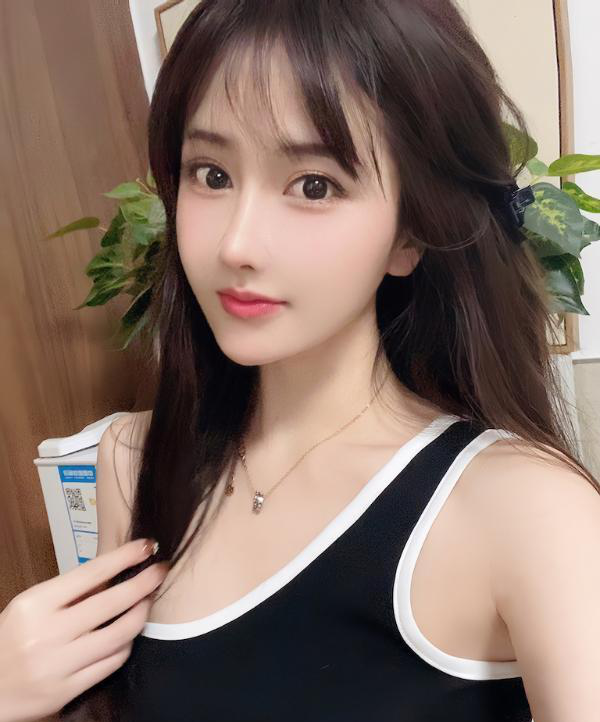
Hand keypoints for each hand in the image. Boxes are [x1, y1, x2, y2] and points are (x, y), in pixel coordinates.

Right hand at [0, 538, 167, 721]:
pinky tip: (129, 634)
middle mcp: (47, 634)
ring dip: (141, 614)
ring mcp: (58, 665)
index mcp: (35, 604)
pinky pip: (111, 663)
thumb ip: (70, 593)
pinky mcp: (67, 691)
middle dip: (144, 583)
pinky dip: (126, 645)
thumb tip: (117, 571)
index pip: (90, 573)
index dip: (124, 557)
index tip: (148, 546)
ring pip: (118, 635)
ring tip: (148, 601)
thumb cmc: (12, 638)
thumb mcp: (31, 606)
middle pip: (111, 604)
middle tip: (161, 570)